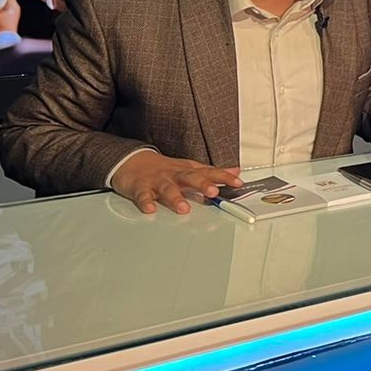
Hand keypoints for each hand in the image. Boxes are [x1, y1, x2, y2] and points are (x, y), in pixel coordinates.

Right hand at [109, 150, 243, 214]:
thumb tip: (235, 171)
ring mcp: (157, 180)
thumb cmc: (165, 168)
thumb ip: (212, 172)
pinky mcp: (140, 187)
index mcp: (188, 170)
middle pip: (190, 177)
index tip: (237, 182)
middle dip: (202, 184)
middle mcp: (175, 174)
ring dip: (176, 198)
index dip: (224, 177)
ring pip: (167, 188)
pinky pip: (143, 194)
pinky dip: (146, 201)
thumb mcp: (191, 168)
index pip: (209, 172)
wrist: (133, 162)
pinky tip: (150, 209)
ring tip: (184, 208)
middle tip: (213, 192)